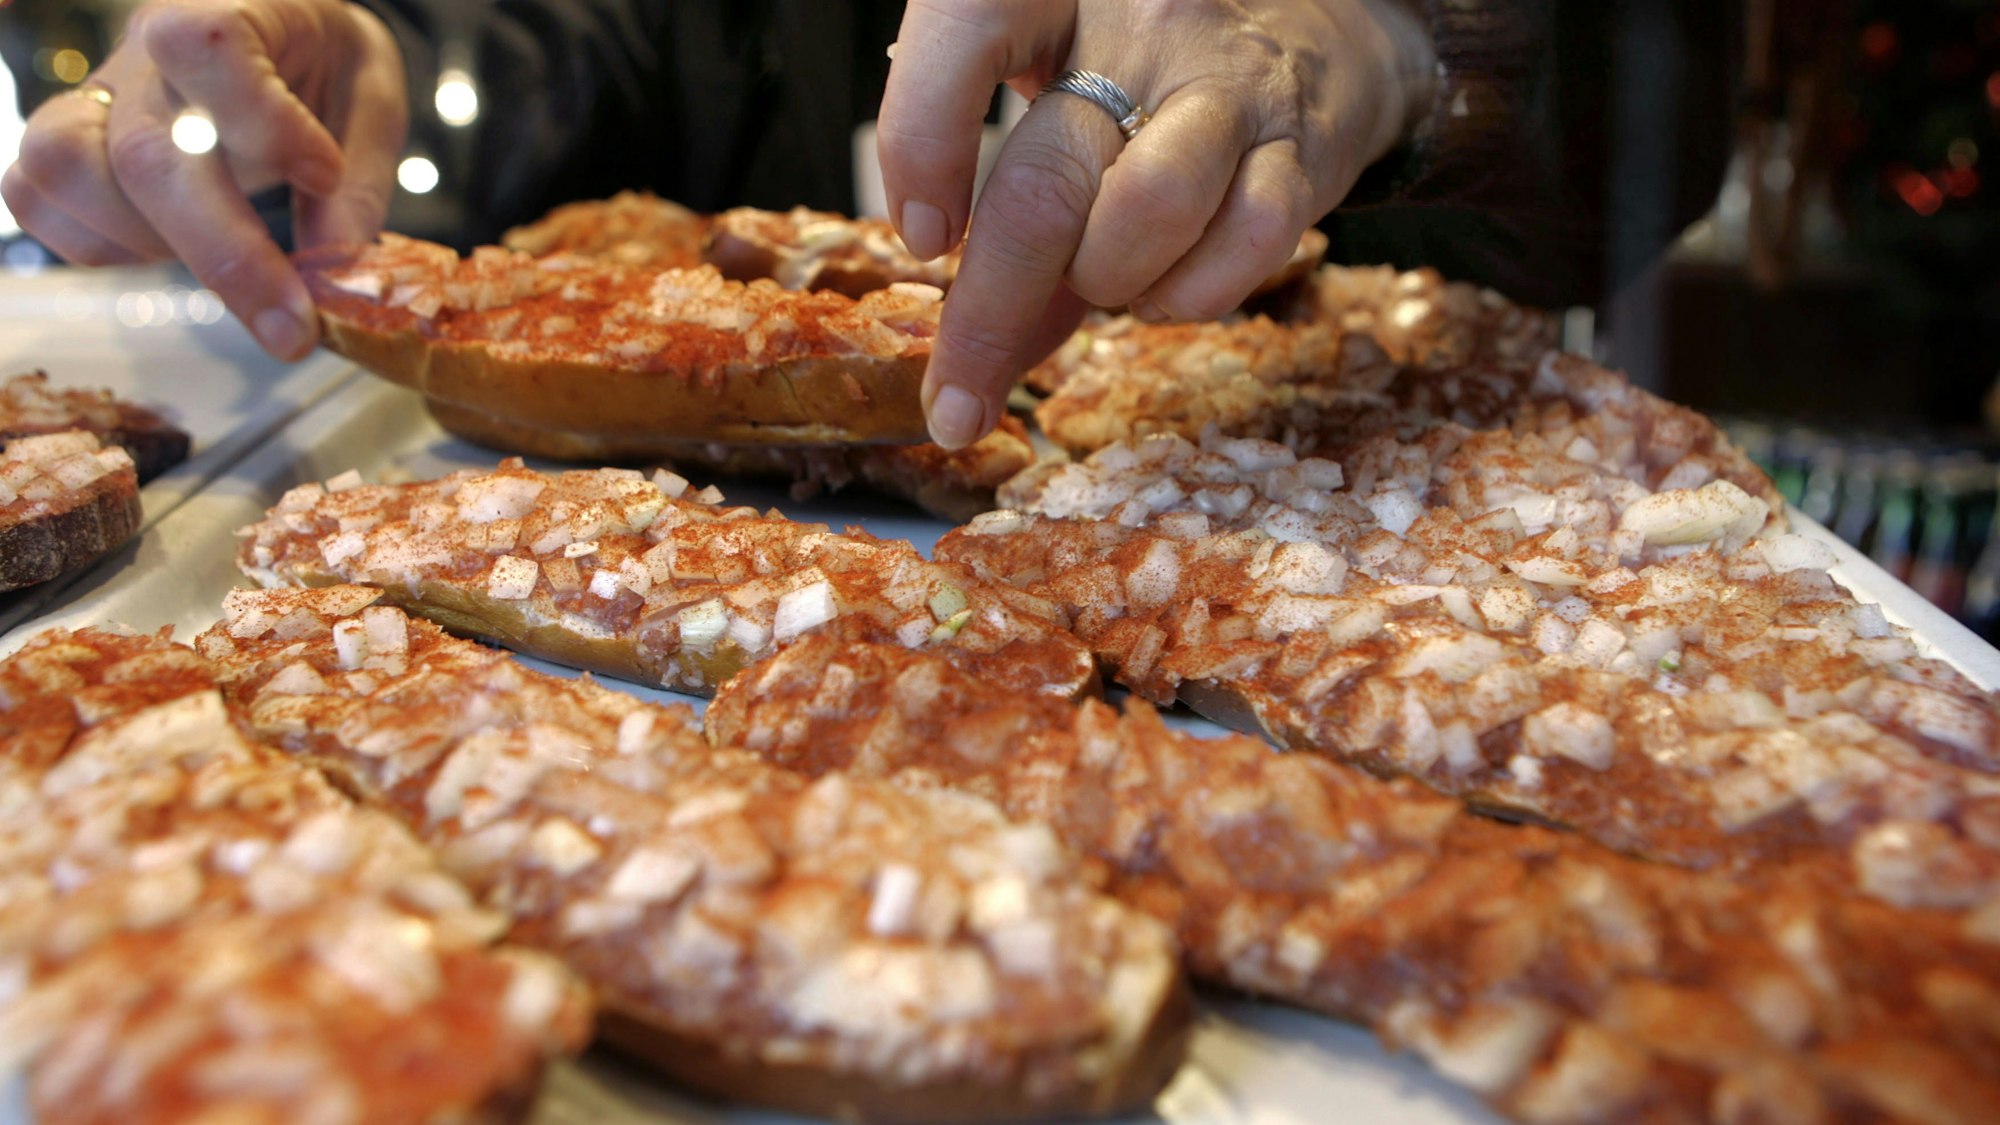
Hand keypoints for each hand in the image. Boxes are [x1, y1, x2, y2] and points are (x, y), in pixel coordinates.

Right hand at [1, 0, 407, 360]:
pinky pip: (39, 196)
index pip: (207, 45)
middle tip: (293, 332)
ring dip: (147, 245)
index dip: (264, 121)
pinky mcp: (78, 138)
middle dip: (226, 257)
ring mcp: (101, 94)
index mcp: (229, 9)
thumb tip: (332, 283)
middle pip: (146, 152)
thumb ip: (358, 188)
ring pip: (64, 167)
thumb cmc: (328, 64)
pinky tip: (170, 252)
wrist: (282, 31)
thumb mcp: (372, 106)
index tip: (325, 174)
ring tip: (228, 269)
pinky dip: (96, 244)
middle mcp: (146, 52)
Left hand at [877, 0, 1434, 447]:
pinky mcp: (1301, 145)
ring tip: (1103, 278)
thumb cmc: (1147, 73)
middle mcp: (1142, 17)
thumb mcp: (1061, 98)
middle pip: (1045, 182)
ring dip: (1106, 282)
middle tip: (958, 395)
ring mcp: (1228, 79)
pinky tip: (1172, 283)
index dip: (922, 137)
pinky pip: (1244, 245)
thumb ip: (1018, 211)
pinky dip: (1189, 294)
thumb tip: (970, 368)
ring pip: (1146, 212)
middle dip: (990, 315)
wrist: (1309, 30)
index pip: (967, 27)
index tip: (923, 237)